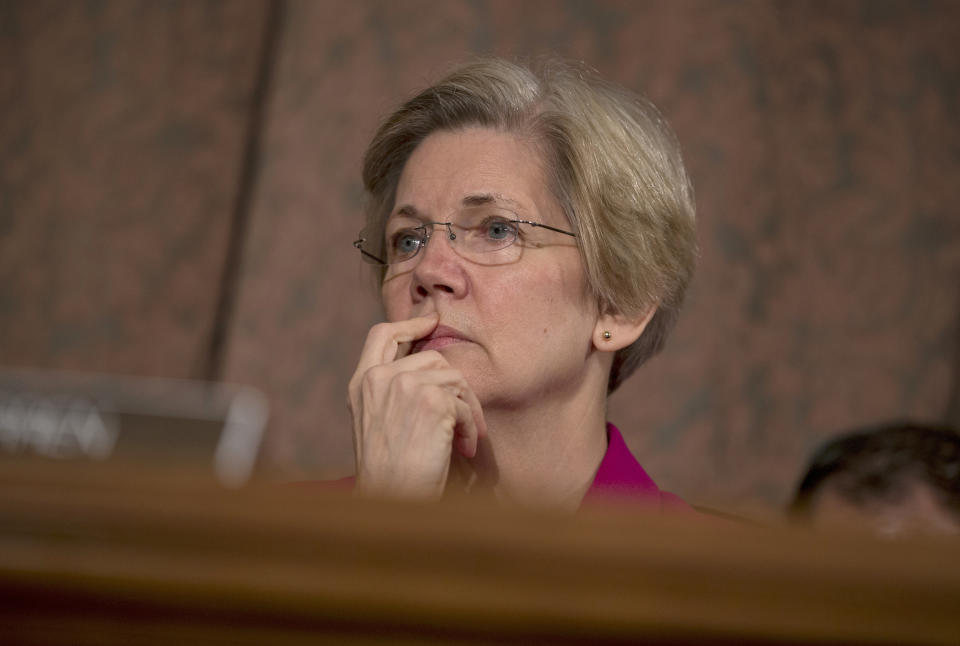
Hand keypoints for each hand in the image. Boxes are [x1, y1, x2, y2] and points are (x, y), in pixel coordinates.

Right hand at [348, 313, 486, 499]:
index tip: (431, 321)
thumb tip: (432, 366)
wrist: (392, 500)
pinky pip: (464, 402)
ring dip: (467, 410)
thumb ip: (392, 391)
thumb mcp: (378, 423)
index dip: (409, 324)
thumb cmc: (390, 472)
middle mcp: (378, 378)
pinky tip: (464, 449)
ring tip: (463, 441)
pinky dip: (470, 427)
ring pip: (454, 378)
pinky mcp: (430, 399)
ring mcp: (403, 385)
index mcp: (360, 383)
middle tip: (464, 420)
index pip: (382, 334)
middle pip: (433, 358)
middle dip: (456, 387)